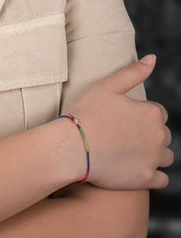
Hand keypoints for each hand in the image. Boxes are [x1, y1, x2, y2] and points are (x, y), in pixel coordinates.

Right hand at [68, 55, 172, 189]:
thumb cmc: (86, 113)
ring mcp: (154, 159)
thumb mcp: (107, 86)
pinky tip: (133, 167)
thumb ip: (133, 72)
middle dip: (148, 134)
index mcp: (152, 112)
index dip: (139, 114)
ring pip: (165, 156)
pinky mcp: (147, 179)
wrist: (72, 147)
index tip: (121, 118)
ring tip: (127, 151)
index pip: (157, 112)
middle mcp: (159, 136)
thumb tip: (153, 58)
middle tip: (121, 134)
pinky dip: (152, 174)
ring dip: (153, 154)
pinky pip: (162, 178)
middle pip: (163, 134)